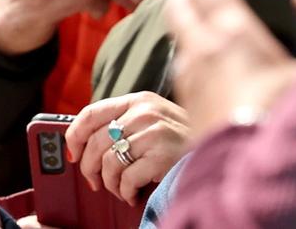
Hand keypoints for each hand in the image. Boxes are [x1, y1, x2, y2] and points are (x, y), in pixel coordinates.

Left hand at [65, 92, 189, 205]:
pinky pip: (127, 178)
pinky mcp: (162, 155)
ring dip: (109, 183)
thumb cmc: (182, 138)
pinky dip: (125, 191)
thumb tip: (89, 143)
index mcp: (137, 100)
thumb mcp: (154, 118)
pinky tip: (132, 194)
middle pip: (96, 142)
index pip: (90, 113)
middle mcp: (143, 112)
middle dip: (89, 167)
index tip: (73, 154)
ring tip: (119, 189)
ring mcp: (153, 132)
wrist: (223, 146)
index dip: (75, 136)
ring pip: (109, 162)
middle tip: (94, 181)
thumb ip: (126, 121)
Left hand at [165, 0, 295, 137]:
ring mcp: (190, 81)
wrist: (251, 176)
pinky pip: (184, 71)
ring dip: (182, 23)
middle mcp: (202, 52)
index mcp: (233, 34)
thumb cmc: (288, 119)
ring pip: (179, 41)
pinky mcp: (186, 108)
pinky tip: (200, 64)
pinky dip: (189, 56)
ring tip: (189, 14)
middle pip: (180, 9)